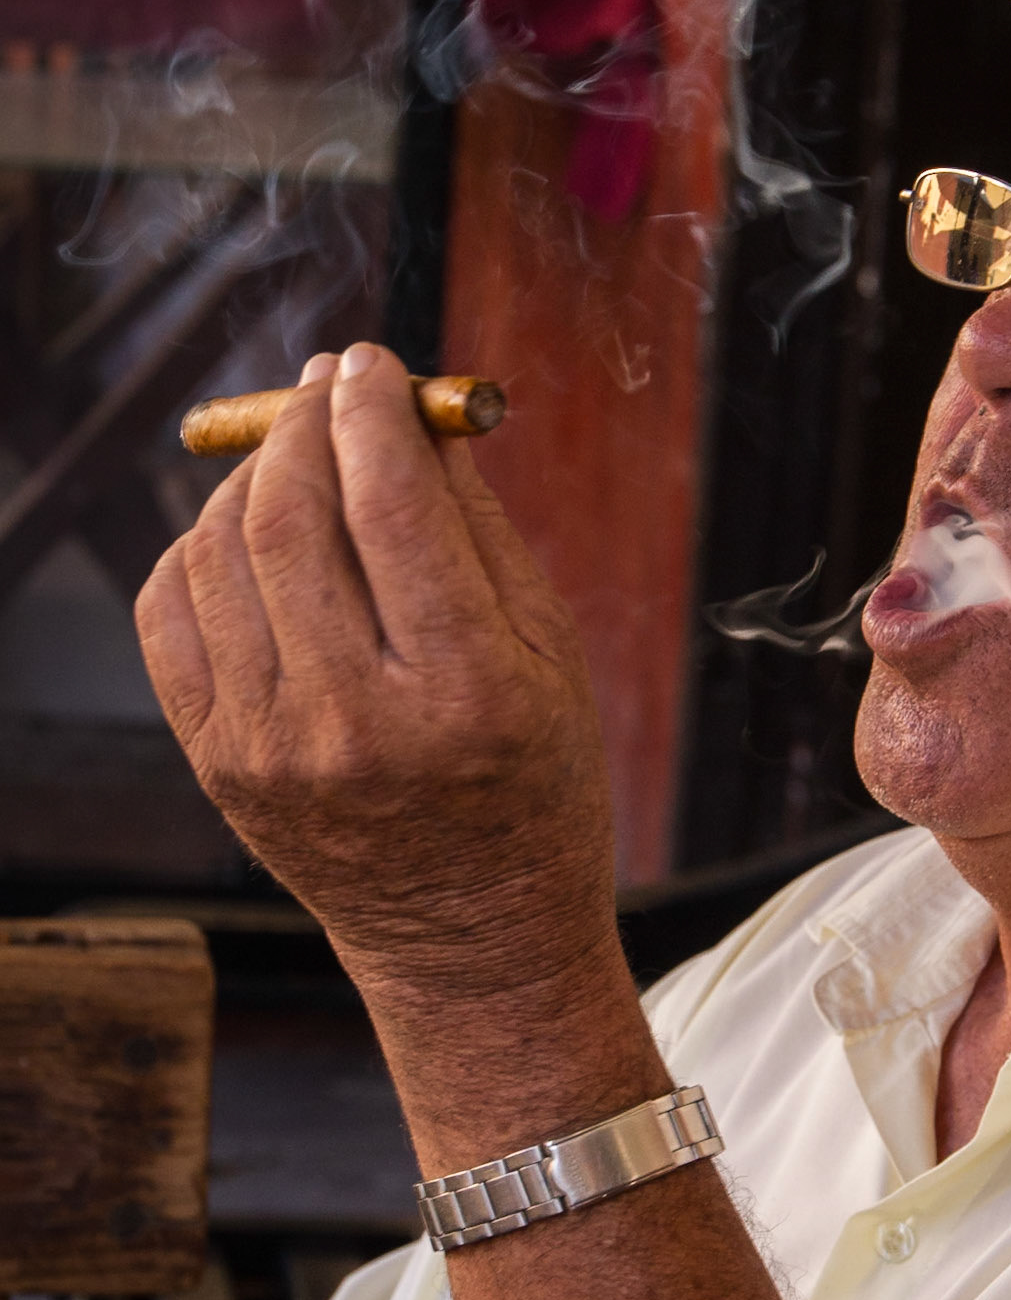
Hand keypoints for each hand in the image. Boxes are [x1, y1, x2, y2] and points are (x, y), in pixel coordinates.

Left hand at [135, 345, 618, 1000]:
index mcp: (467, 693)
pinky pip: (171, 612)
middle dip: (304, 424)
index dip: (371, 409)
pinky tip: (249, 540)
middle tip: (326, 388)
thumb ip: (479, 532)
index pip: (392, 506)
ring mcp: (272, 750)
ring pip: (219, 551)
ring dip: (250, 479)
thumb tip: (410, 414)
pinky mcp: (219, 765)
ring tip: (298, 467)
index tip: (368, 362)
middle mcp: (357, 723)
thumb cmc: (534, 787)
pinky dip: (200, 548)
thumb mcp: (550, 660)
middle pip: (291, 516)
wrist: (472, 938)